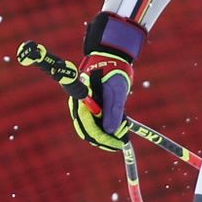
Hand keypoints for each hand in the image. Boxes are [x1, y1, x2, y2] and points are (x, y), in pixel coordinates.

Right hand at [70, 12, 147, 152]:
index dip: (103, 140)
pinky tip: (118, 126)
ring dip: (106, 133)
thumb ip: (113, 111)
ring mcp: (83, 106)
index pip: (88, 128)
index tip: (118, 144)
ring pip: (91, 128)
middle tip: (121, 141)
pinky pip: (95, 122)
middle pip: (88, 131)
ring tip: (123, 131)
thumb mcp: (116, 91)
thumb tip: (111, 132)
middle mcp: (79, 105)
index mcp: (82, 101)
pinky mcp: (89, 106)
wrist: (111, 56)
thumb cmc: (113, 71)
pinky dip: (106, 127)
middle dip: (105, 139)